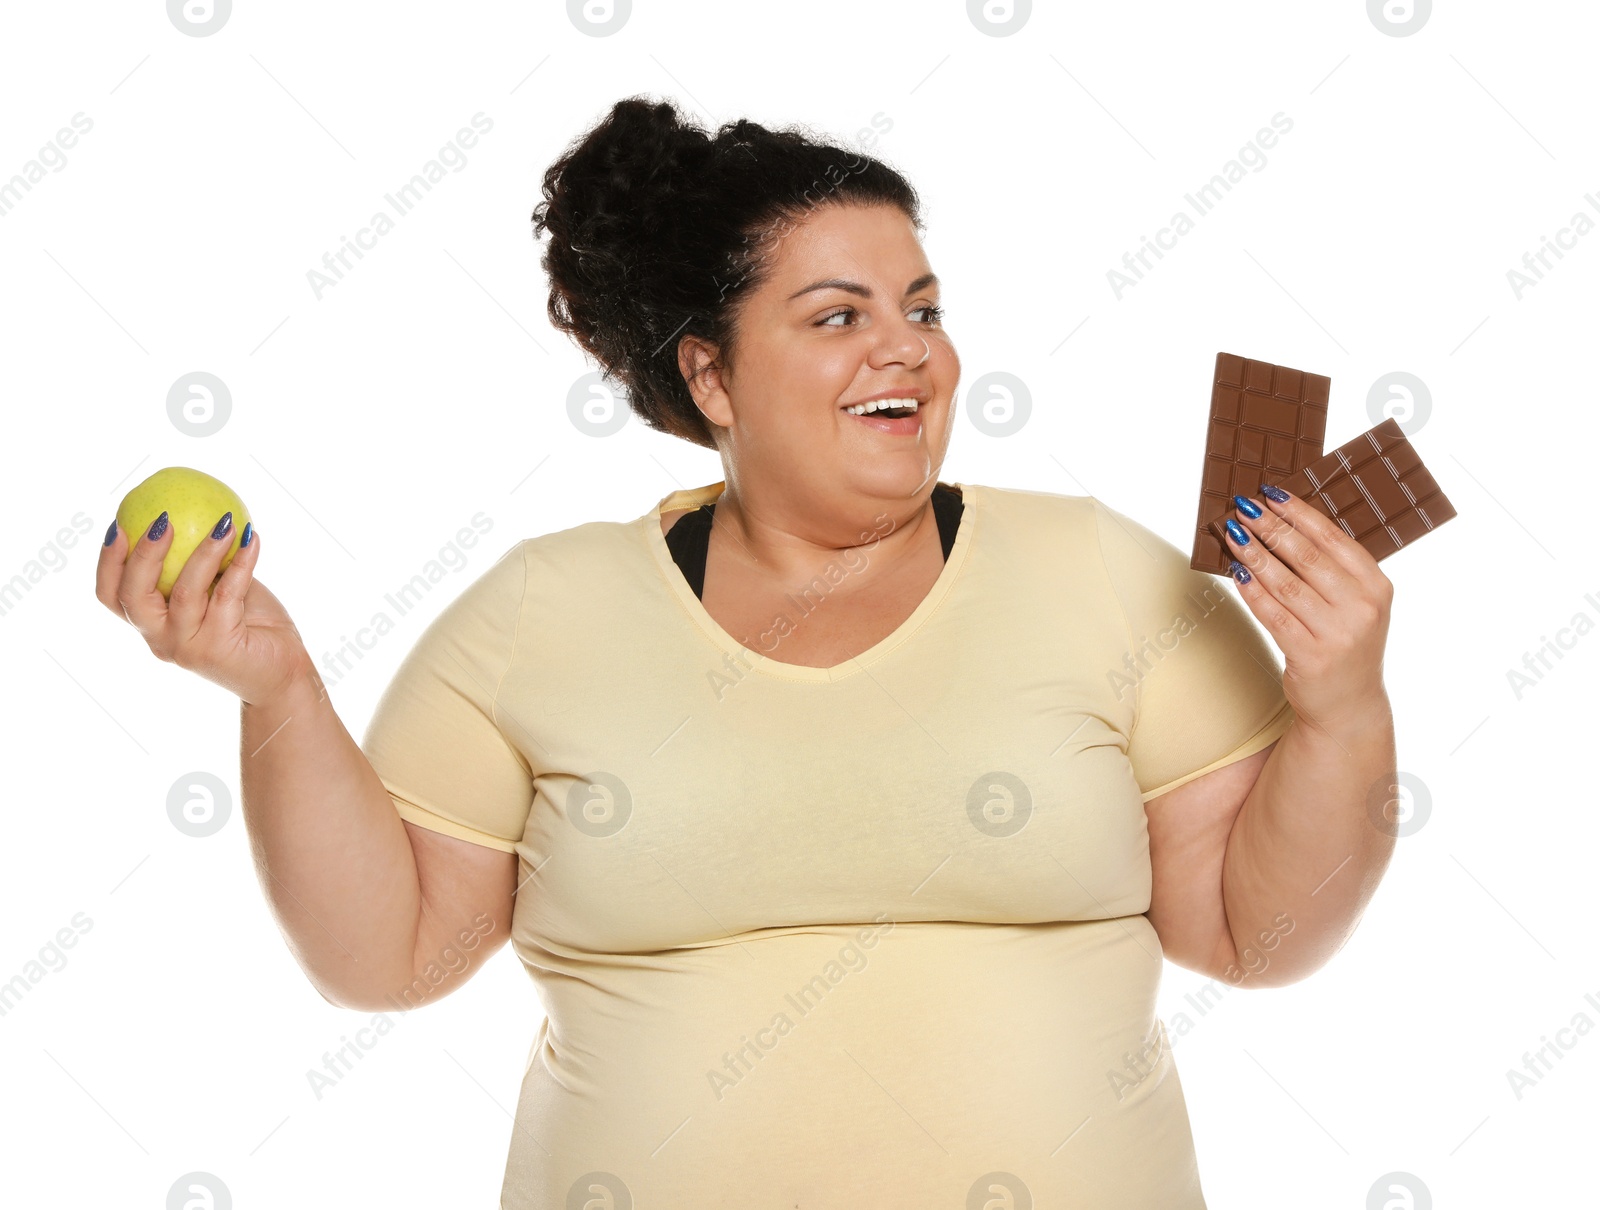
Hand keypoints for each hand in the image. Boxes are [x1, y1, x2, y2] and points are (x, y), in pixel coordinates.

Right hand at [97, 514, 314, 706]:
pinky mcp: (219, 648)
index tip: (118, 525)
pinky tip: (252, 538)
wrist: (283, 674)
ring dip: (204, 551)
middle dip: (142, 554)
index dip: (107, 562)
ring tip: (225, 522)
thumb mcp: (220, 590)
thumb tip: (196, 509)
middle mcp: (161, 639)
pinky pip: (227, 596)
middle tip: (163, 519)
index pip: (113, 596)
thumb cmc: (250, 625)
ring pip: (184, 592)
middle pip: (132, 596)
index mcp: (153, 625)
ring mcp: (187, 647)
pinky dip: (240, 563)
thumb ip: (202, 564)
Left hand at [1219, 487, 1392, 733]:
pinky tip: (1236, 573)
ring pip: (1286, 583)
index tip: (1269, 493)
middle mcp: (1362, 607)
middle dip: (1270, 528)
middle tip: (1242, 507)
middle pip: (1307, 556)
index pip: (1333, 538)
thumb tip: (1284, 524)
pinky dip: (1251, 591)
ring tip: (1232, 534)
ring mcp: (1338, 633)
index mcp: (1377, 585)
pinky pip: (1273, 614)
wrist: (1349, 704)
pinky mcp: (1310, 655)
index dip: (1298, 513)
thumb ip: (1333, 569)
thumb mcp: (1356, 603)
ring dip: (1254, 555)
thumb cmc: (1346, 644)